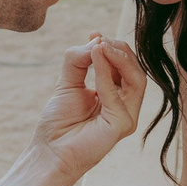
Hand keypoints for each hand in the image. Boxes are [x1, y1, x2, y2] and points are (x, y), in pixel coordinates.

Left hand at [33, 36, 145, 182]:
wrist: (50, 151)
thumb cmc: (58, 122)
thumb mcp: (68, 81)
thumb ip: (79, 59)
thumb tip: (97, 40)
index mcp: (114, 94)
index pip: (124, 66)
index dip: (112, 47)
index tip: (94, 34)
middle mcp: (125, 104)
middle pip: (135, 70)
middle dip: (119, 50)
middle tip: (100, 40)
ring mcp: (127, 115)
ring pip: (136, 79)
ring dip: (118, 58)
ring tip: (101, 46)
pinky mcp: (123, 125)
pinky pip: (118, 95)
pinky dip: (106, 75)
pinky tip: (95, 61)